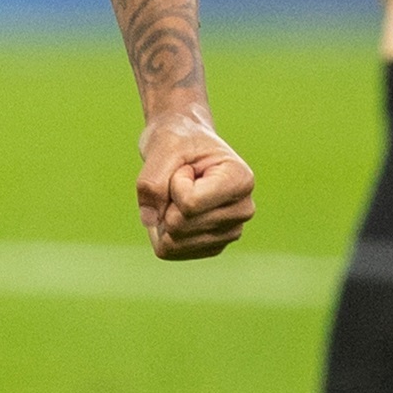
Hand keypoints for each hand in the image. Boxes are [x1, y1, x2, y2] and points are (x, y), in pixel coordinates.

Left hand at [135, 107, 254, 260]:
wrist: (184, 145)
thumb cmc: (178, 141)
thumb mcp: (162, 147)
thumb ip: (152, 182)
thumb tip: (149, 220)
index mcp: (241, 180)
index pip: (190, 204)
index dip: (174, 183)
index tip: (186, 166)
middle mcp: (243, 210)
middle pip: (180, 225)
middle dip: (166, 200)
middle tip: (180, 178)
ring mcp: (230, 232)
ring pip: (174, 243)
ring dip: (162, 215)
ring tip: (179, 193)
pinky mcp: (212, 247)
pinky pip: (170, 251)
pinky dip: (160, 231)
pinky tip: (174, 210)